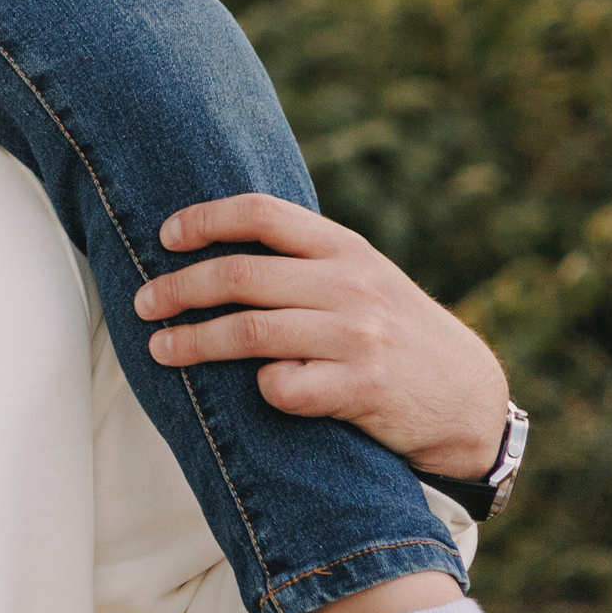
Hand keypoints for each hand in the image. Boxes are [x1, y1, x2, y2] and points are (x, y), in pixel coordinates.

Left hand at [131, 192, 511, 481]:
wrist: (468, 399)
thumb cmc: (396, 333)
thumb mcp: (365, 277)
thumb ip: (307, 259)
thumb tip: (217, 239)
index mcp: (346, 248)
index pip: (261, 213)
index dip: (205, 219)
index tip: (165, 236)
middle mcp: (351, 285)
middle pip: (239, 275)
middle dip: (178, 288)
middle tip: (142, 304)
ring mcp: (357, 337)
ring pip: (250, 331)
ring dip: (193, 342)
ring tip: (160, 349)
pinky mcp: (361, 391)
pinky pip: (282, 387)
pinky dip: (260, 387)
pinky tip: (257, 390)